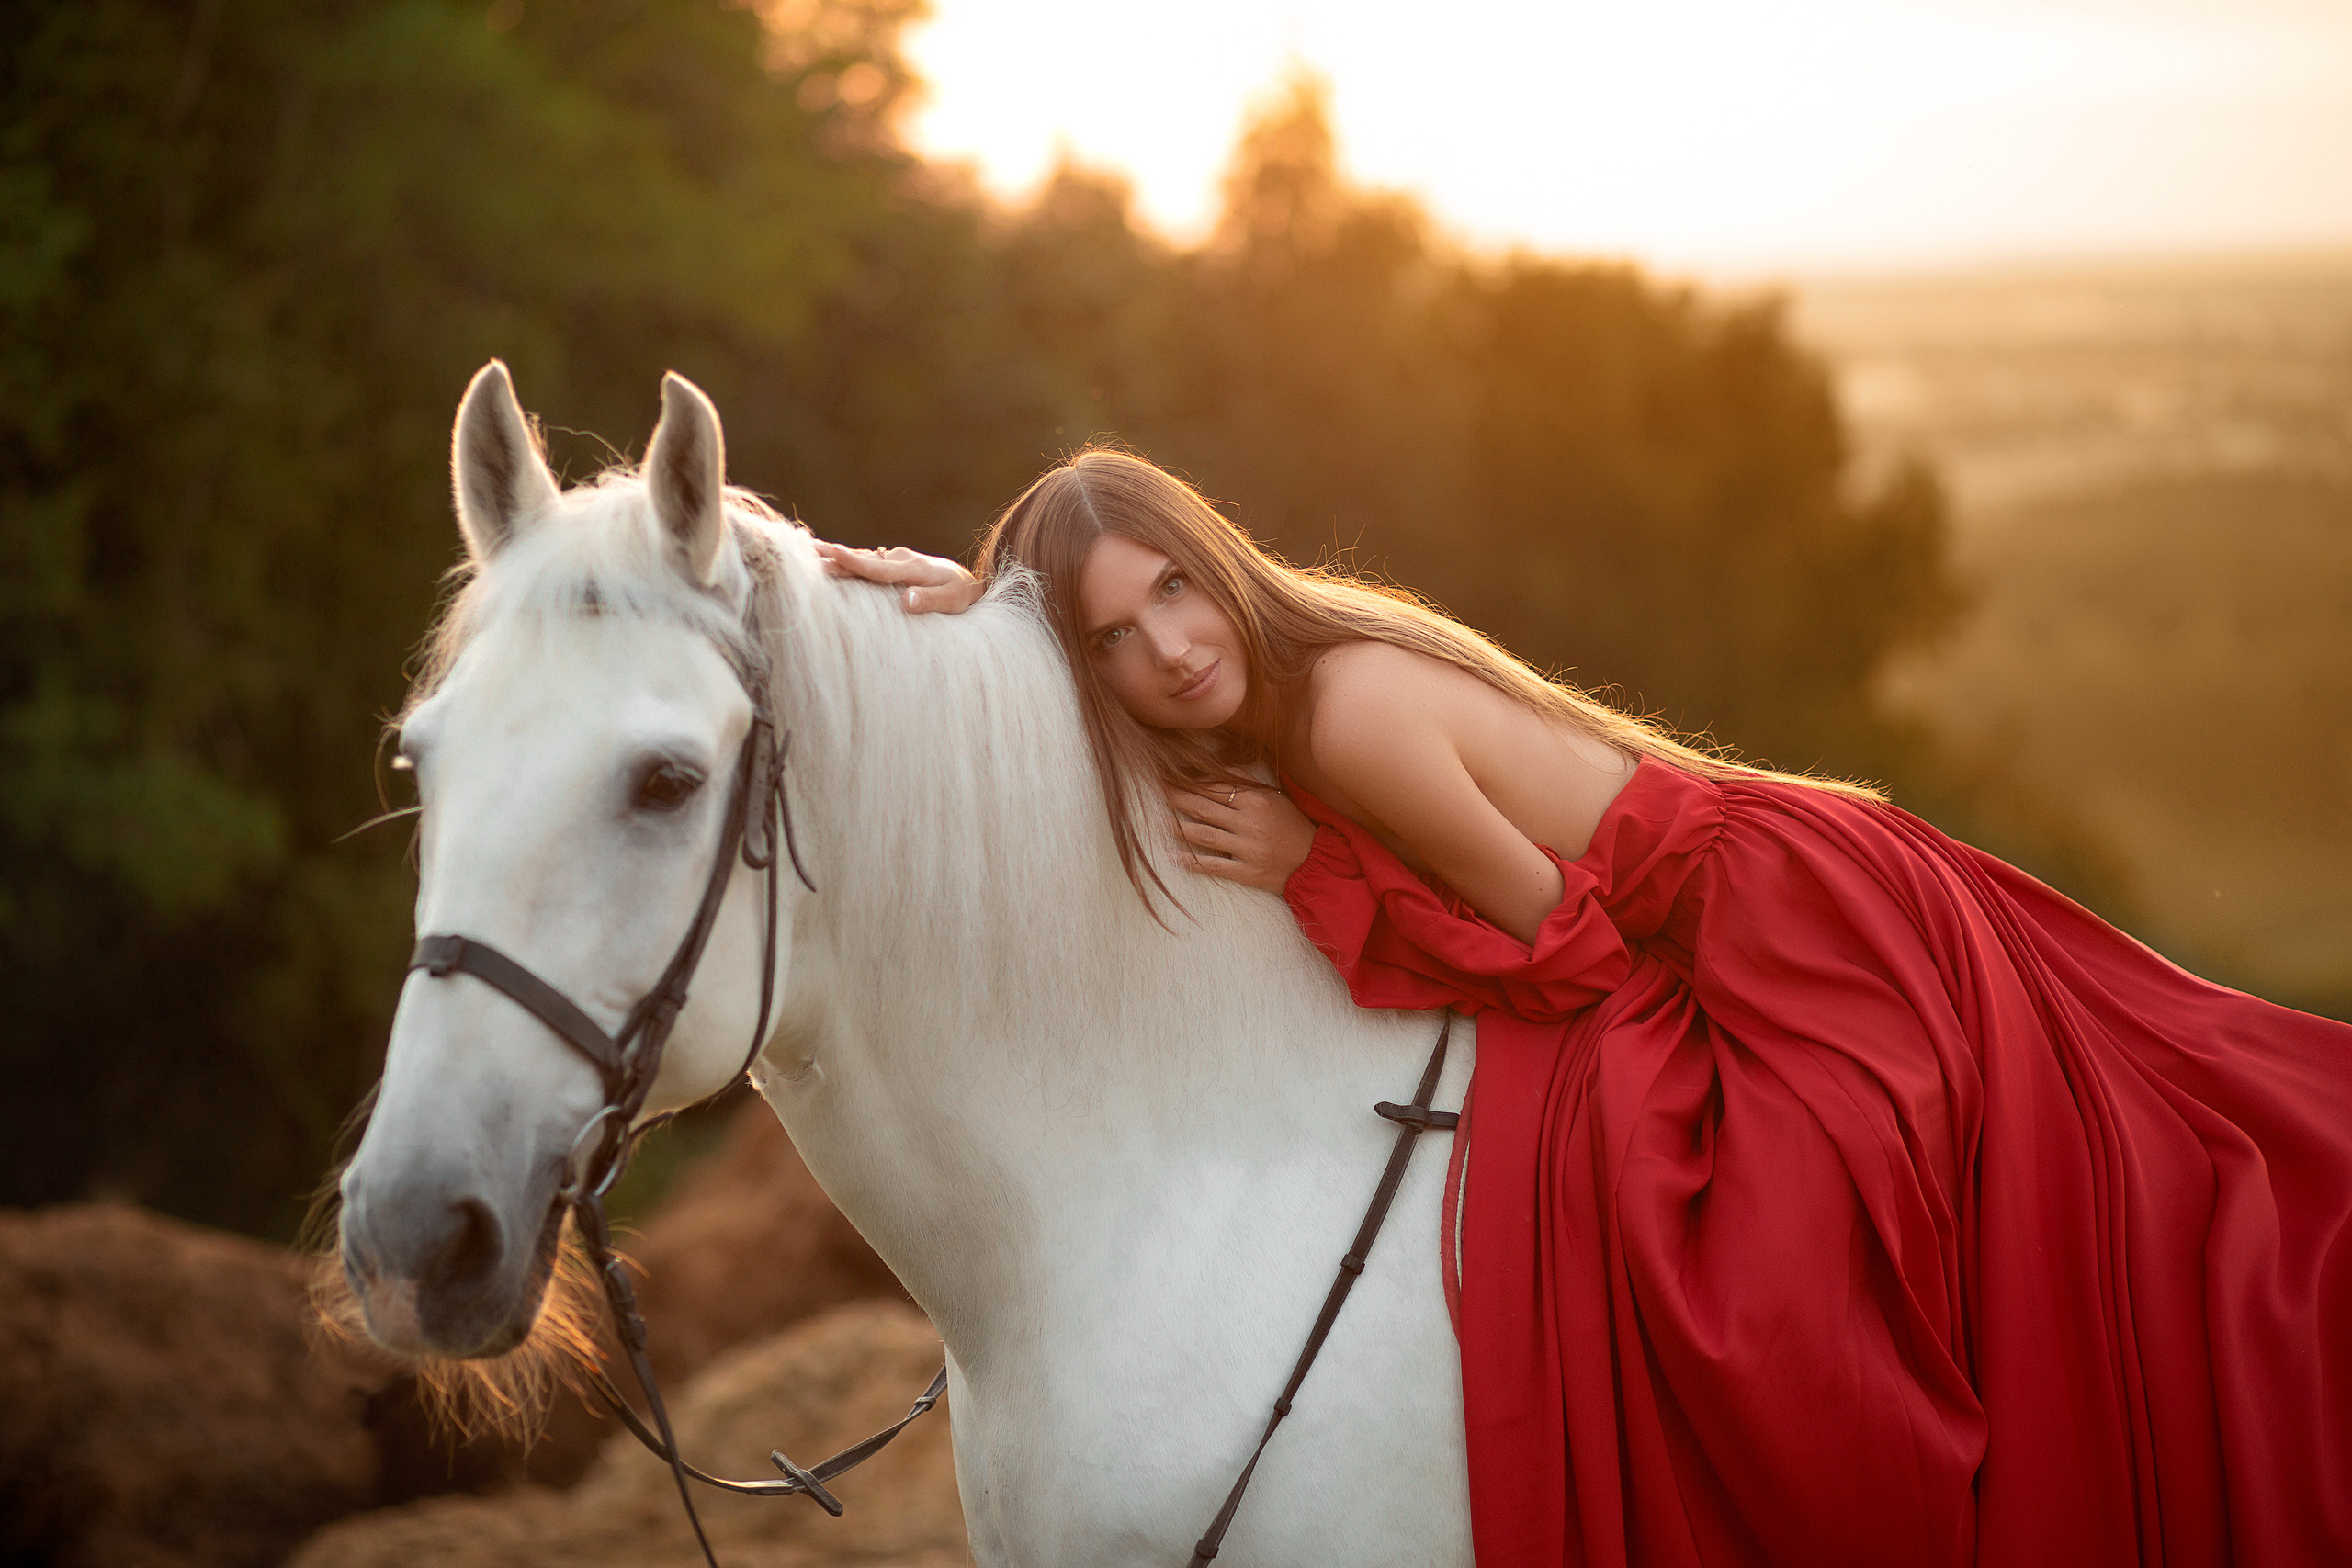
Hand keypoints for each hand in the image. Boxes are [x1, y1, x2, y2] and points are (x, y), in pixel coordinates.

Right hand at [814, 540, 981, 613]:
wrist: (968, 581)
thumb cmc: (961, 595)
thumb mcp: (952, 601)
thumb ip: (930, 600)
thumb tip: (907, 601)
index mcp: (912, 569)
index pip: (878, 568)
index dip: (854, 562)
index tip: (833, 553)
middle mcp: (900, 559)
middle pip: (863, 559)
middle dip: (834, 555)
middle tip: (805, 550)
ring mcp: (895, 558)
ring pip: (862, 557)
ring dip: (836, 554)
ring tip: (808, 550)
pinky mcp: (893, 562)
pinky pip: (866, 560)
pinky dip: (847, 557)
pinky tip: (829, 555)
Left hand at [1169, 784, 1316, 893]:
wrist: (1314, 861)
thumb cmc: (1292, 826)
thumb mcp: (1275, 798)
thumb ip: (1247, 782)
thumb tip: (1219, 766)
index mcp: (1256, 801)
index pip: (1215, 787)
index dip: (1190, 781)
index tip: (1170, 775)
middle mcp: (1249, 822)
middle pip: (1204, 807)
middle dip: (1177, 798)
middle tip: (1157, 791)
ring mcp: (1247, 848)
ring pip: (1205, 835)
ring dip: (1179, 827)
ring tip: (1157, 821)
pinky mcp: (1247, 871)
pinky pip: (1214, 865)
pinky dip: (1192, 861)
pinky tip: (1173, 856)